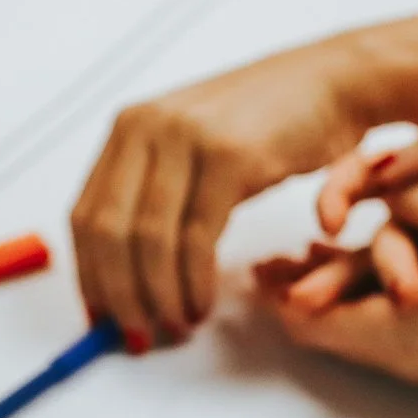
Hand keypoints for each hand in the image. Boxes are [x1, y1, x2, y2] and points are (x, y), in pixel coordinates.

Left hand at [71, 40, 368, 345]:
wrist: (334, 81)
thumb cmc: (269, 125)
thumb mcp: (194, 147)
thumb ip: (155, 193)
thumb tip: (121, 271)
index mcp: (128, 128)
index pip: (83, 216)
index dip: (89, 276)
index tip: (100, 318)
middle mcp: (145, 127)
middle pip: (107, 233)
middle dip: (118, 296)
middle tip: (138, 336)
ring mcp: (185, 138)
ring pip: (147, 241)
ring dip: (157, 297)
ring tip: (175, 327)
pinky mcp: (227, 157)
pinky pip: (195, 239)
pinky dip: (192, 283)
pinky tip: (200, 304)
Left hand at [256, 181, 417, 393]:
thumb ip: (417, 200)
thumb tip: (392, 193)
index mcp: (391, 329)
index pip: (308, 315)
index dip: (278, 288)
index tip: (257, 268)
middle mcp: (403, 357)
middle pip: (326, 331)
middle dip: (300, 292)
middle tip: (272, 270)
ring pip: (361, 332)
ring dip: (337, 296)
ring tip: (315, 269)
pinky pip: (398, 333)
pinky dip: (376, 303)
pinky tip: (385, 280)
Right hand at [317, 119, 417, 308]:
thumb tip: (387, 153)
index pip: (379, 180)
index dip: (343, 192)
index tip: (323, 220)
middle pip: (372, 238)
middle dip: (328, 261)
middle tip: (285, 283)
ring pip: (384, 271)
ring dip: (343, 286)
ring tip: (303, 305)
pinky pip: (410, 298)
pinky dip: (375, 306)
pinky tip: (352, 318)